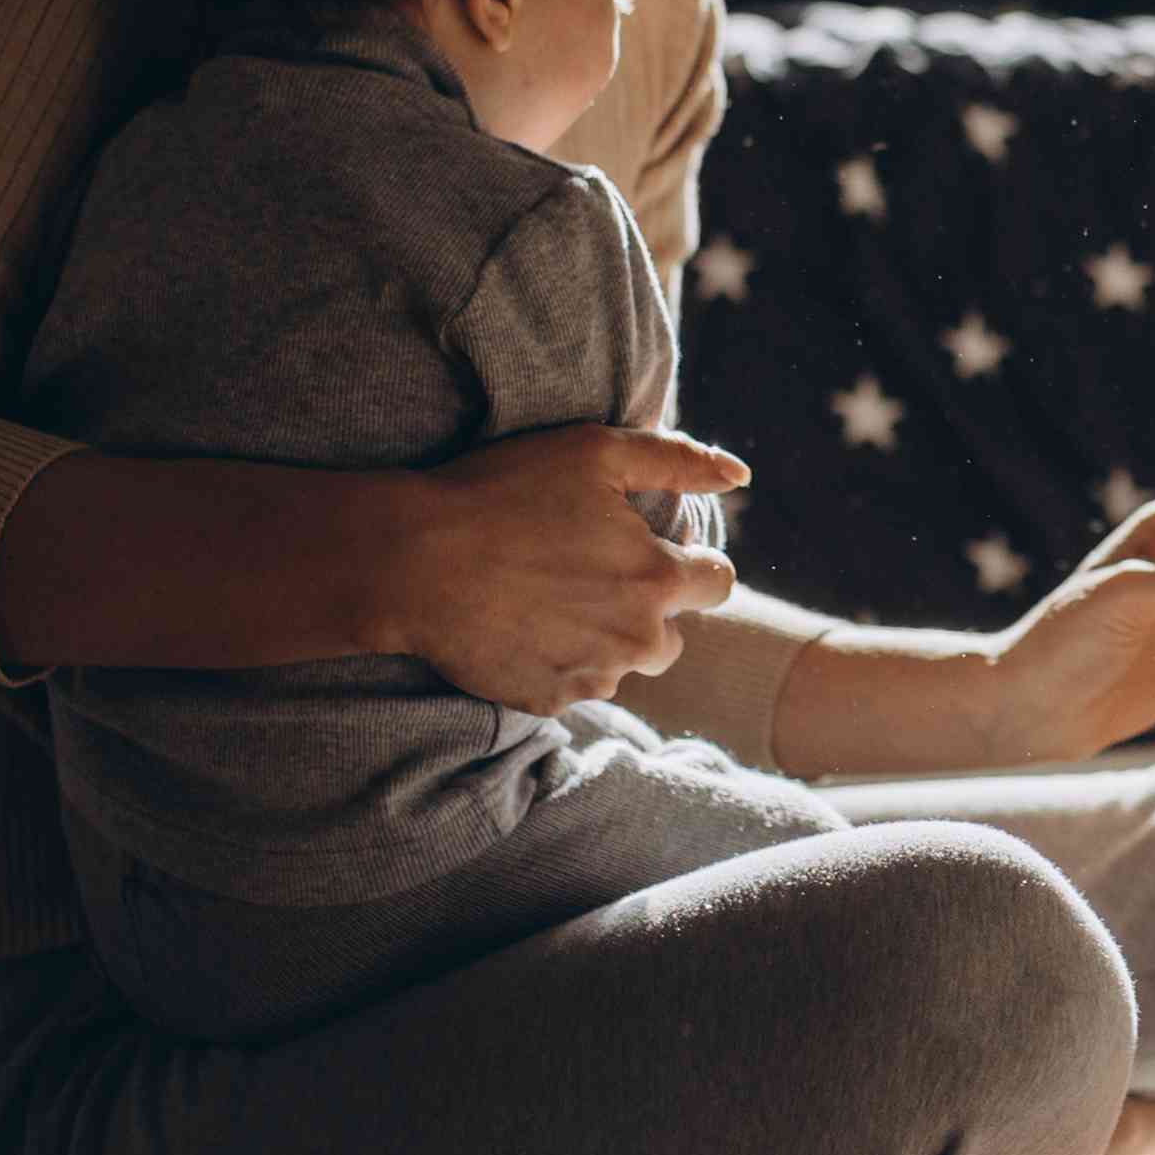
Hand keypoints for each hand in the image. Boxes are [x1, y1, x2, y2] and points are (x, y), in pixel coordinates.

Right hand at [388, 424, 747, 710]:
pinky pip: (576, 685)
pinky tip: (522, 624)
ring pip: (625, 664)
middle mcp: (638, 638)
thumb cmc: (504, 493)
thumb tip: (740, 475)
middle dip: (647, 608)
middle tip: (588, 573)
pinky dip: (559, 661)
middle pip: (672, 635)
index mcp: (658, 578)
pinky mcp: (549, 701)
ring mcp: (594, 676)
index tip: (651, 549)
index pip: (718, 583)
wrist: (414, 561)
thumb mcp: (595, 452)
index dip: (690, 564)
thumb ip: (678, 460)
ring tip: (551, 598)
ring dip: (606, 639)